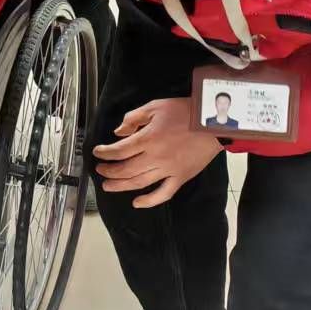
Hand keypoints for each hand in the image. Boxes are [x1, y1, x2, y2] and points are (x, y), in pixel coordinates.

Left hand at [93, 97, 222, 207]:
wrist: (213, 123)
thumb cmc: (184, 112)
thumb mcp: (155, 107)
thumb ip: (133, 119)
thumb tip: (119, 132)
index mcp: (147, 139)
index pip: (119, 151)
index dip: (105, 153)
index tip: (97, 153)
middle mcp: (155, 157)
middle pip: (126, 169)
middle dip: (110, 171)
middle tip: (100, 170)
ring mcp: (168, 170)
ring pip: (140, 182)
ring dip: (121, 186)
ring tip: (108, 186)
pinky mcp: (181, 177)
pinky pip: (164, 193)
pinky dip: (150, 200)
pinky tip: (137, 203)